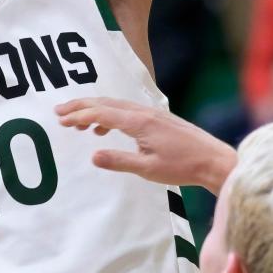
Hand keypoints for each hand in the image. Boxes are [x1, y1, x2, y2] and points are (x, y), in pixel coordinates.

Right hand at [57, 98, 235, 194]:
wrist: (213, 160)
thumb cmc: (182, 167)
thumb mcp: (147, 169)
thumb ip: (119, 161)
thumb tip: (92, 155)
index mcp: (139, 122)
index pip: (101, 112)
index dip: (79, 115)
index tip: (61, 121)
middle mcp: (144, 112)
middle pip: (106, 102)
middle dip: (81, 106)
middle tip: (59, 112)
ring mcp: (152, 113)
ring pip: (116, 105)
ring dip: (94, 109)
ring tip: (77, 122)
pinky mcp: (158, 118)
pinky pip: (127, 111)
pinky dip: (110, 115)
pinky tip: (106, 128)